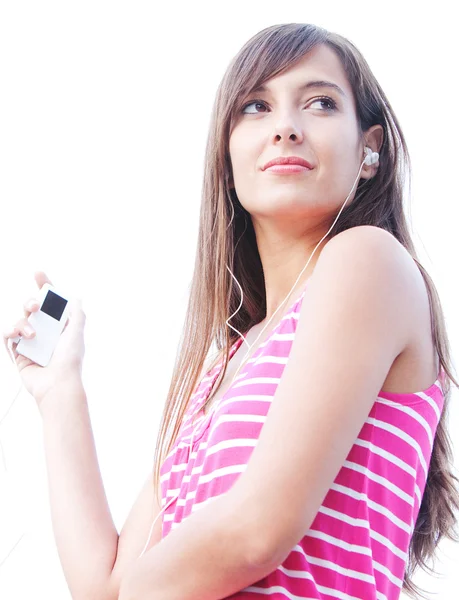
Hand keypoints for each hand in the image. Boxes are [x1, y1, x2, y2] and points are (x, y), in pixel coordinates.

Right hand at [2, 271, 85, 404]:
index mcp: (60, 327)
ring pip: (19, 321)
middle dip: (30, 302)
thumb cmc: (69, 360)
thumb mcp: (77, 333)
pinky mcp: (18, 354)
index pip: (51, 304)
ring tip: (32, 334)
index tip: (38, 274)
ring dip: (24, 323)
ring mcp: (31, 343)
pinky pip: (8, 336)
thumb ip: (77, 314)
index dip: (44, 288)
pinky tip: (20, 336)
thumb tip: (76, 298)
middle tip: (35, 306)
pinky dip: (11, 332)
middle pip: (32, 309)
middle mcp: (45, 334)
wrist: (57, 385)